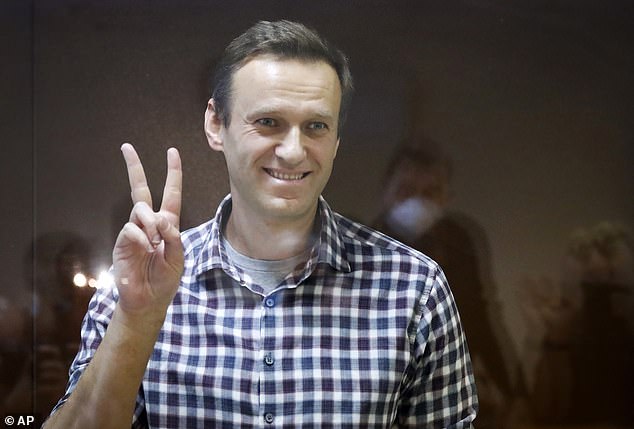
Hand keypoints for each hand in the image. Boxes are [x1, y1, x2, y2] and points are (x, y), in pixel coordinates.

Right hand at [112, 143, 183, 318]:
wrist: (148, 300)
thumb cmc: (165, 279)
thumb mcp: (178, 257)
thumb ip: (173, 236)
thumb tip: (160, 218)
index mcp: (167, 225)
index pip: (170, 194)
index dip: (173, 174)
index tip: (172, 152)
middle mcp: (149, 224)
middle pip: (141, 190)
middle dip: (135, 168)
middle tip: (127, 147)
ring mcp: (134, 231)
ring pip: (140, 209)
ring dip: (150, 221)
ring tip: (155, 240)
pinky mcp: (122, 242)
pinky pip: (131, 229)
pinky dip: (141, 236)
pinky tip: (146, 247)